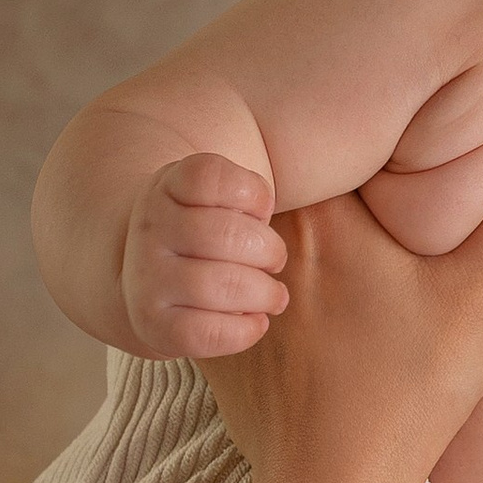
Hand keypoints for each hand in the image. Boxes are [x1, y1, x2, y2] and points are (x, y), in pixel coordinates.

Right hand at [122, 153, 290, 356]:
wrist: (142, 281)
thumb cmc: (207, 234)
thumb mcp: (218, 195)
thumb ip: (254, 187)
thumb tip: (341, 151)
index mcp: (167, 185)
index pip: (211, 176)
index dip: (253, 194)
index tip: (262, 209)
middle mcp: (149, 228)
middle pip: (230, 235)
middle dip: (269, 250)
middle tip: (275, 260)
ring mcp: (147, 277)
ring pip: (226, 285)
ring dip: (265, 293)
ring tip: (274, 294)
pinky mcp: (154, 325)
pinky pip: (212, 332)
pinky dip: (246, 329)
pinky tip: (254, 319)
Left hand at [198, 123, 482, 482]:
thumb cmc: (406, 394)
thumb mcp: (478, 299)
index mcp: (323, 211)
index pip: (341, 134)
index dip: (377, 132)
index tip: (407, 140)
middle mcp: (265, 238)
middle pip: (301, 175)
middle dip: (338, 174)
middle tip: (383, 186)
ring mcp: (234, 285)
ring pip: (265, 229)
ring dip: (295, 226)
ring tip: (344, 250)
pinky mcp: (221, 331)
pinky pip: (238, 280)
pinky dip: (262, 279)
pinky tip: (308, 312)